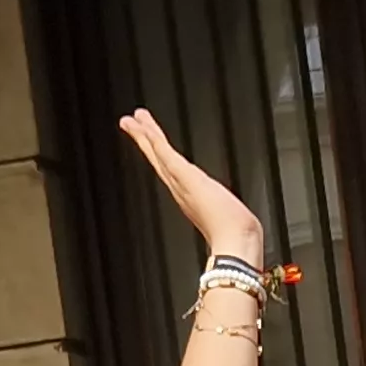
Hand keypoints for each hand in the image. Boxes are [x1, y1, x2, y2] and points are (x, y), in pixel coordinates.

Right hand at [118, 109, 264, 259]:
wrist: (235, 246)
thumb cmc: (236, 238)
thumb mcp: (229, 221)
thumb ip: (226, 218)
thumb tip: (236, 221)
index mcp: (190, 198)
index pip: (169, 171)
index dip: (157, 156)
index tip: (149, 143)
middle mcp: (182, 191)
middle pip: (158, 160)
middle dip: (143, 142)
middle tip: (128, 123)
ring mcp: (182, 184)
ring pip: (158, 154)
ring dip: (144, 136)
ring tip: (131, 119)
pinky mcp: (186, 177)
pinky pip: (166, 155)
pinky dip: (155, 141)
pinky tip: (146, 129)